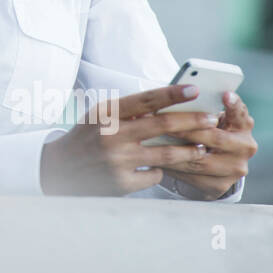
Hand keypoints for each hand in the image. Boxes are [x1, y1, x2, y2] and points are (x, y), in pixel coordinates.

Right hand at [40, 84, 227, 196]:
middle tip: (212, 118)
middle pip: (162, 126)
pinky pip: (155, 175)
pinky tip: (159, 167)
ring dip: (189, 150)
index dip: (172, 93)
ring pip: (166, 154)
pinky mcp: (122, 183)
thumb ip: (129, 110)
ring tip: (202, 147)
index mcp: (106, 114)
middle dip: (192, 121)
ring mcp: (117, 161)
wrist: (60, 169)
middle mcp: (111, 136)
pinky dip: (160, 170)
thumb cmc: (87, 137)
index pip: (145, 100)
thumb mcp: (100, 116)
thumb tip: (168, 103)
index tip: (195, 89)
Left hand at [153, 90, 256, 199]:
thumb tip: (179, 95)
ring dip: (174, 152)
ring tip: (154, 143)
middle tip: (164, 124)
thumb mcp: (212, 118)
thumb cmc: (209, 130)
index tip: (225, 94)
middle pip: (215, 138)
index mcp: (243, 126)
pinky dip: (173, 168)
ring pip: (200, 161)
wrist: (216, 162)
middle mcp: (244, 147)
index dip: (234, 104)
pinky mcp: (221, 185)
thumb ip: (203, 108)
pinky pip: (192, 177)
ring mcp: (235, 169)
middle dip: (187, 130)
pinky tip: (157, 160)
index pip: (240, 113)